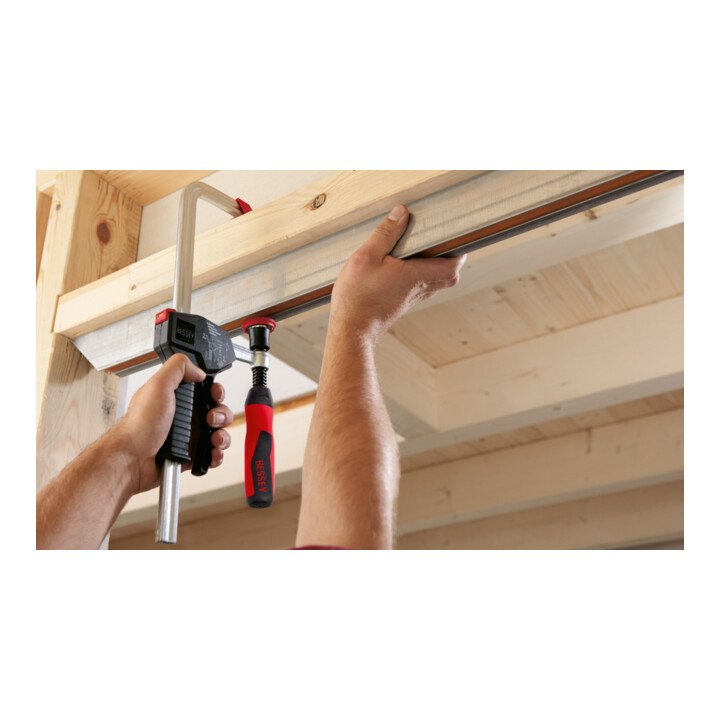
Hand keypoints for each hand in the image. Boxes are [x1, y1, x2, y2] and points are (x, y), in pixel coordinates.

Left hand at [116, 354, 233, 494]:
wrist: (132, 459)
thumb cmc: (139, 426)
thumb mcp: (157, 386)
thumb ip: (178, 368)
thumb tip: (198, 370)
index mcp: (176, 398)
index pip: (205, 390)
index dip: (214, 392)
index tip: (214, 395)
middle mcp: (183, 417)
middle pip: (216, 411)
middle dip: (221, 414)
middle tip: (210, 419)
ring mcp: (187, 437)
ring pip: (218, 433)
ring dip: (222, 436)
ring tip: (213, 439)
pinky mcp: (190, 456)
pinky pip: (212, 455)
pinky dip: (216, 455)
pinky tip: (211, 452)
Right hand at [330, 204, 465, 342]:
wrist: (351, 330)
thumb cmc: (358, 296)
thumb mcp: (367, 257)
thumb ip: (385, 234)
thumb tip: (401, 213)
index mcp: (415, 276)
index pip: (452, 267)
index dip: (459, 253)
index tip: (457, 238)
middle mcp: (418, 289)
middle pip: (449, 278)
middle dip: (451, 261)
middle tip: (443, 244)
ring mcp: (409, 300)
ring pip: (435, 285)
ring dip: (435, 270)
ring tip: (423, 253)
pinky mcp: (400, 306)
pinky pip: (419, 291)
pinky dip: (419, 279)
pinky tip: (402, 270)